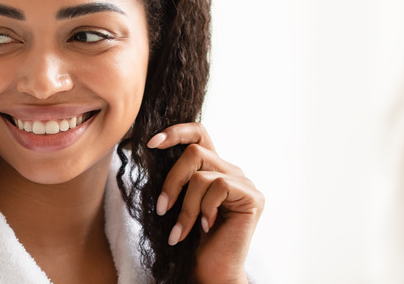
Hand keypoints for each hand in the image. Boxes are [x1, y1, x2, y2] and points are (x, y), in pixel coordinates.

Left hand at [147, 122, 263, 283]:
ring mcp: (244, 183)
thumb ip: (177, 176)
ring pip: (201, 175)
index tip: (152, 143)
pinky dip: (204, 209)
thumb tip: (153, 147)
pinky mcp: (252, 196)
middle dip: (172, 181)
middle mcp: (231, 170)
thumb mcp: (177, 200)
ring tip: (181, 230)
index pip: (198, 133)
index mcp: (213, 168)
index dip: (175, 132)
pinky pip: (217, 186)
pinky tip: (207, 227)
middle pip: (193, 153)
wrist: (210, 270)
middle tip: (161, 208)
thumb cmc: (191, 239)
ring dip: (185, 206)